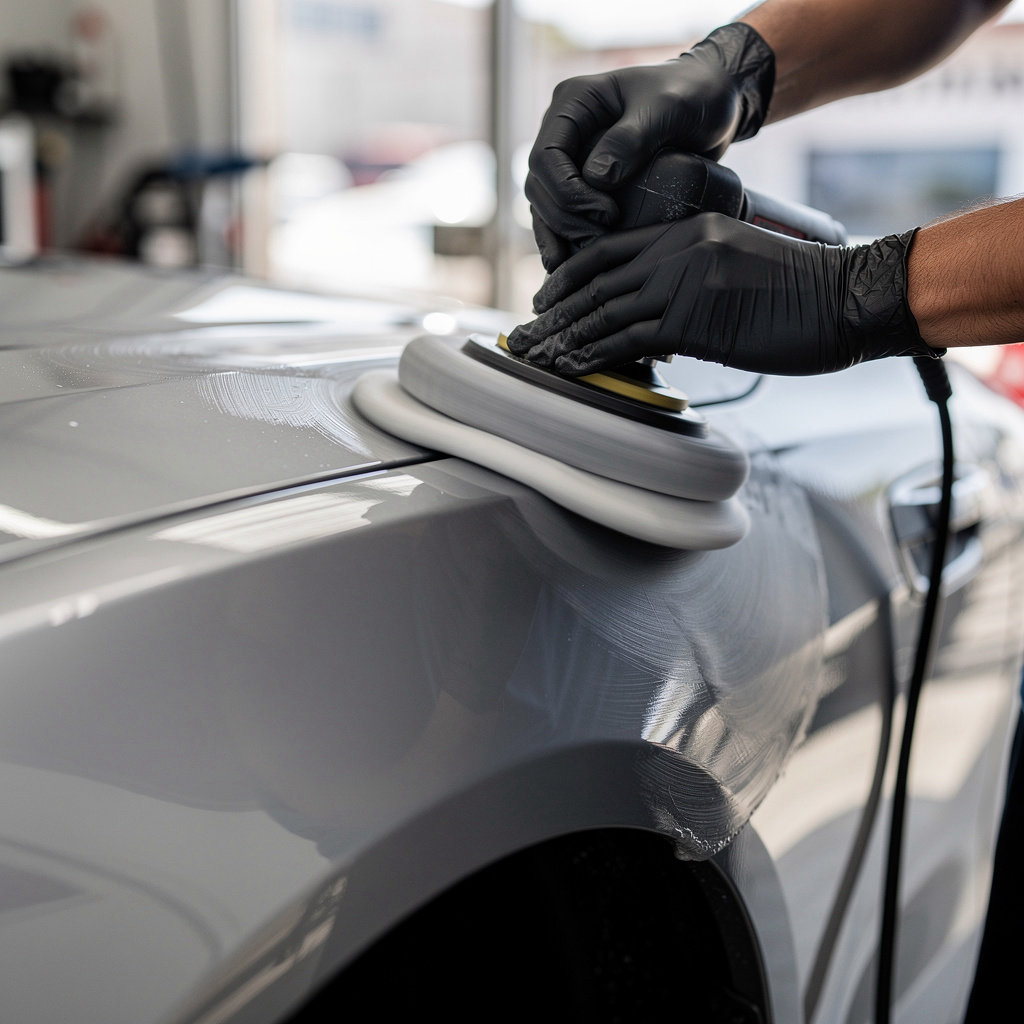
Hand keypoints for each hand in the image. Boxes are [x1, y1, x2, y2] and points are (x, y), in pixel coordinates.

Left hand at [506, 214, 939, 375]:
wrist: (846, 297)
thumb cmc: (802, 291)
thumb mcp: (738, 268)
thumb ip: (694, 281)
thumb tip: (660, 323)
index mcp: (688, 230)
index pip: (609, 250)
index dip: (568, 276)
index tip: (544, 299)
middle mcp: (678, 249)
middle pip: (596, 281)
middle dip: (553, 313)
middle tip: (523, 336)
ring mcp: (684, 282)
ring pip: (604, 310)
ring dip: (563, 337)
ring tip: (535, 357)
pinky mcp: (693, 318)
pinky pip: (628, 338)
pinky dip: (594, 354)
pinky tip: (572, 368)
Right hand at [524, 22, 773, 270]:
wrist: (711, 100)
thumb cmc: (693, 94)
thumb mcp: (668, 108)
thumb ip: (632, 137)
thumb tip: (596, 177)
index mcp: (574, 103)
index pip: (545, 155)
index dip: (567, 192)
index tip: (606, 213)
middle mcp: (566, 130)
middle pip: (539, 185)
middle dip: (563, 219)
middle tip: (599, 241)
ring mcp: (573, 156)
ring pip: (545, 204)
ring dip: (558, 235)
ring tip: (576, 265)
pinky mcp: (585, 179)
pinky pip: (563, 213)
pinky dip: (566, 238)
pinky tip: (573, 264)